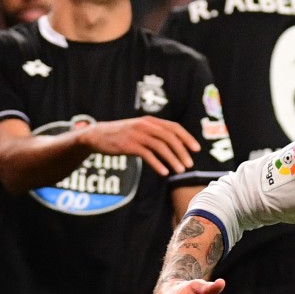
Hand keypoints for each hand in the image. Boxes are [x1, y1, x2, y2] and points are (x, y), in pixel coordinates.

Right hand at [79, 116, 200, 176]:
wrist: (97, 135)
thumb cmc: (122, 135)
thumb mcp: (140, 130)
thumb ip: (156, 135)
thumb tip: (176, 146)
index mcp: (150, 121)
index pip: (174, 127)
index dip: (187, 138)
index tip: (196, 149)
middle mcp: (145, 125)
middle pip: (169, 137)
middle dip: (182, 151)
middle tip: (189, 164)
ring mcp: (137, 134)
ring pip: (160, 146)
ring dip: (173, 159)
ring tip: (180, 171)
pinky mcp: (128, 144)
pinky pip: (147, 154)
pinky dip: (157, 164)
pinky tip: (164, 172)